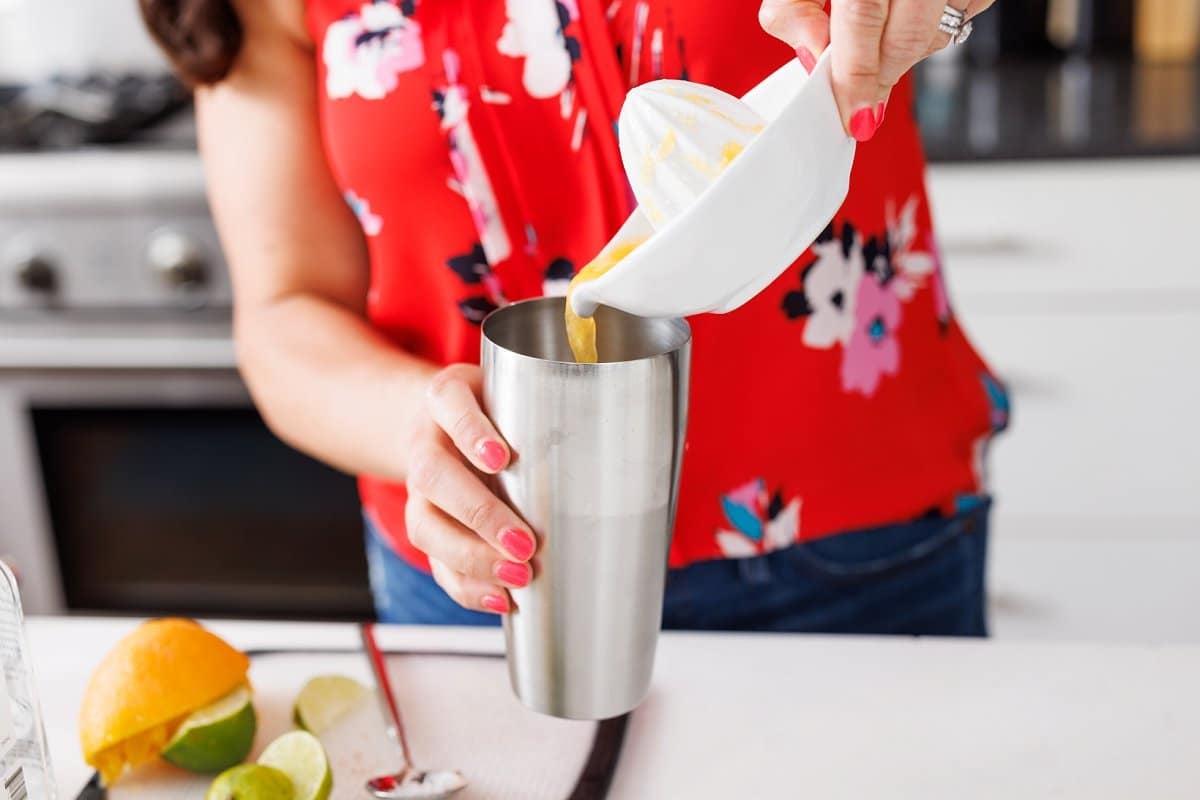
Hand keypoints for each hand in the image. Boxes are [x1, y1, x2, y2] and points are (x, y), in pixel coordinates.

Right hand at [405, 363, 536, 613]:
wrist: (443, 425)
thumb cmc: (496, 411)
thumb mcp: (517, 391)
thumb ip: (559, 405)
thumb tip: (649, 443)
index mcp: (446, 398)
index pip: (449, 402)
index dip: (470, 432)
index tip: (500, 457)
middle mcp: (426, 442)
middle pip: (433, 475)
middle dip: (479, 513)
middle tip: (524, 541)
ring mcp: (419, 488)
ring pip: (424, 525)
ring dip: (472, 557)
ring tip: (518, 575)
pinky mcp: (426, 525)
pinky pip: (435, 562)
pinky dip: (467, 585)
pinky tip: (501, 597)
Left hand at [759, 0, 993, 140]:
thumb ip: (793, 7)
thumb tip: (810, 57)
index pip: (864, 21)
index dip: (858, 78)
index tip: (857, 117)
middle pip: (908, 36)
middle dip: (882, 77)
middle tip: (862, 100)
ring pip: (940, 32)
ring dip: (907, 51)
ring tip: (881, 34)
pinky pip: (966, 12)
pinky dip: (937, 25)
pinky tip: (913, 7)